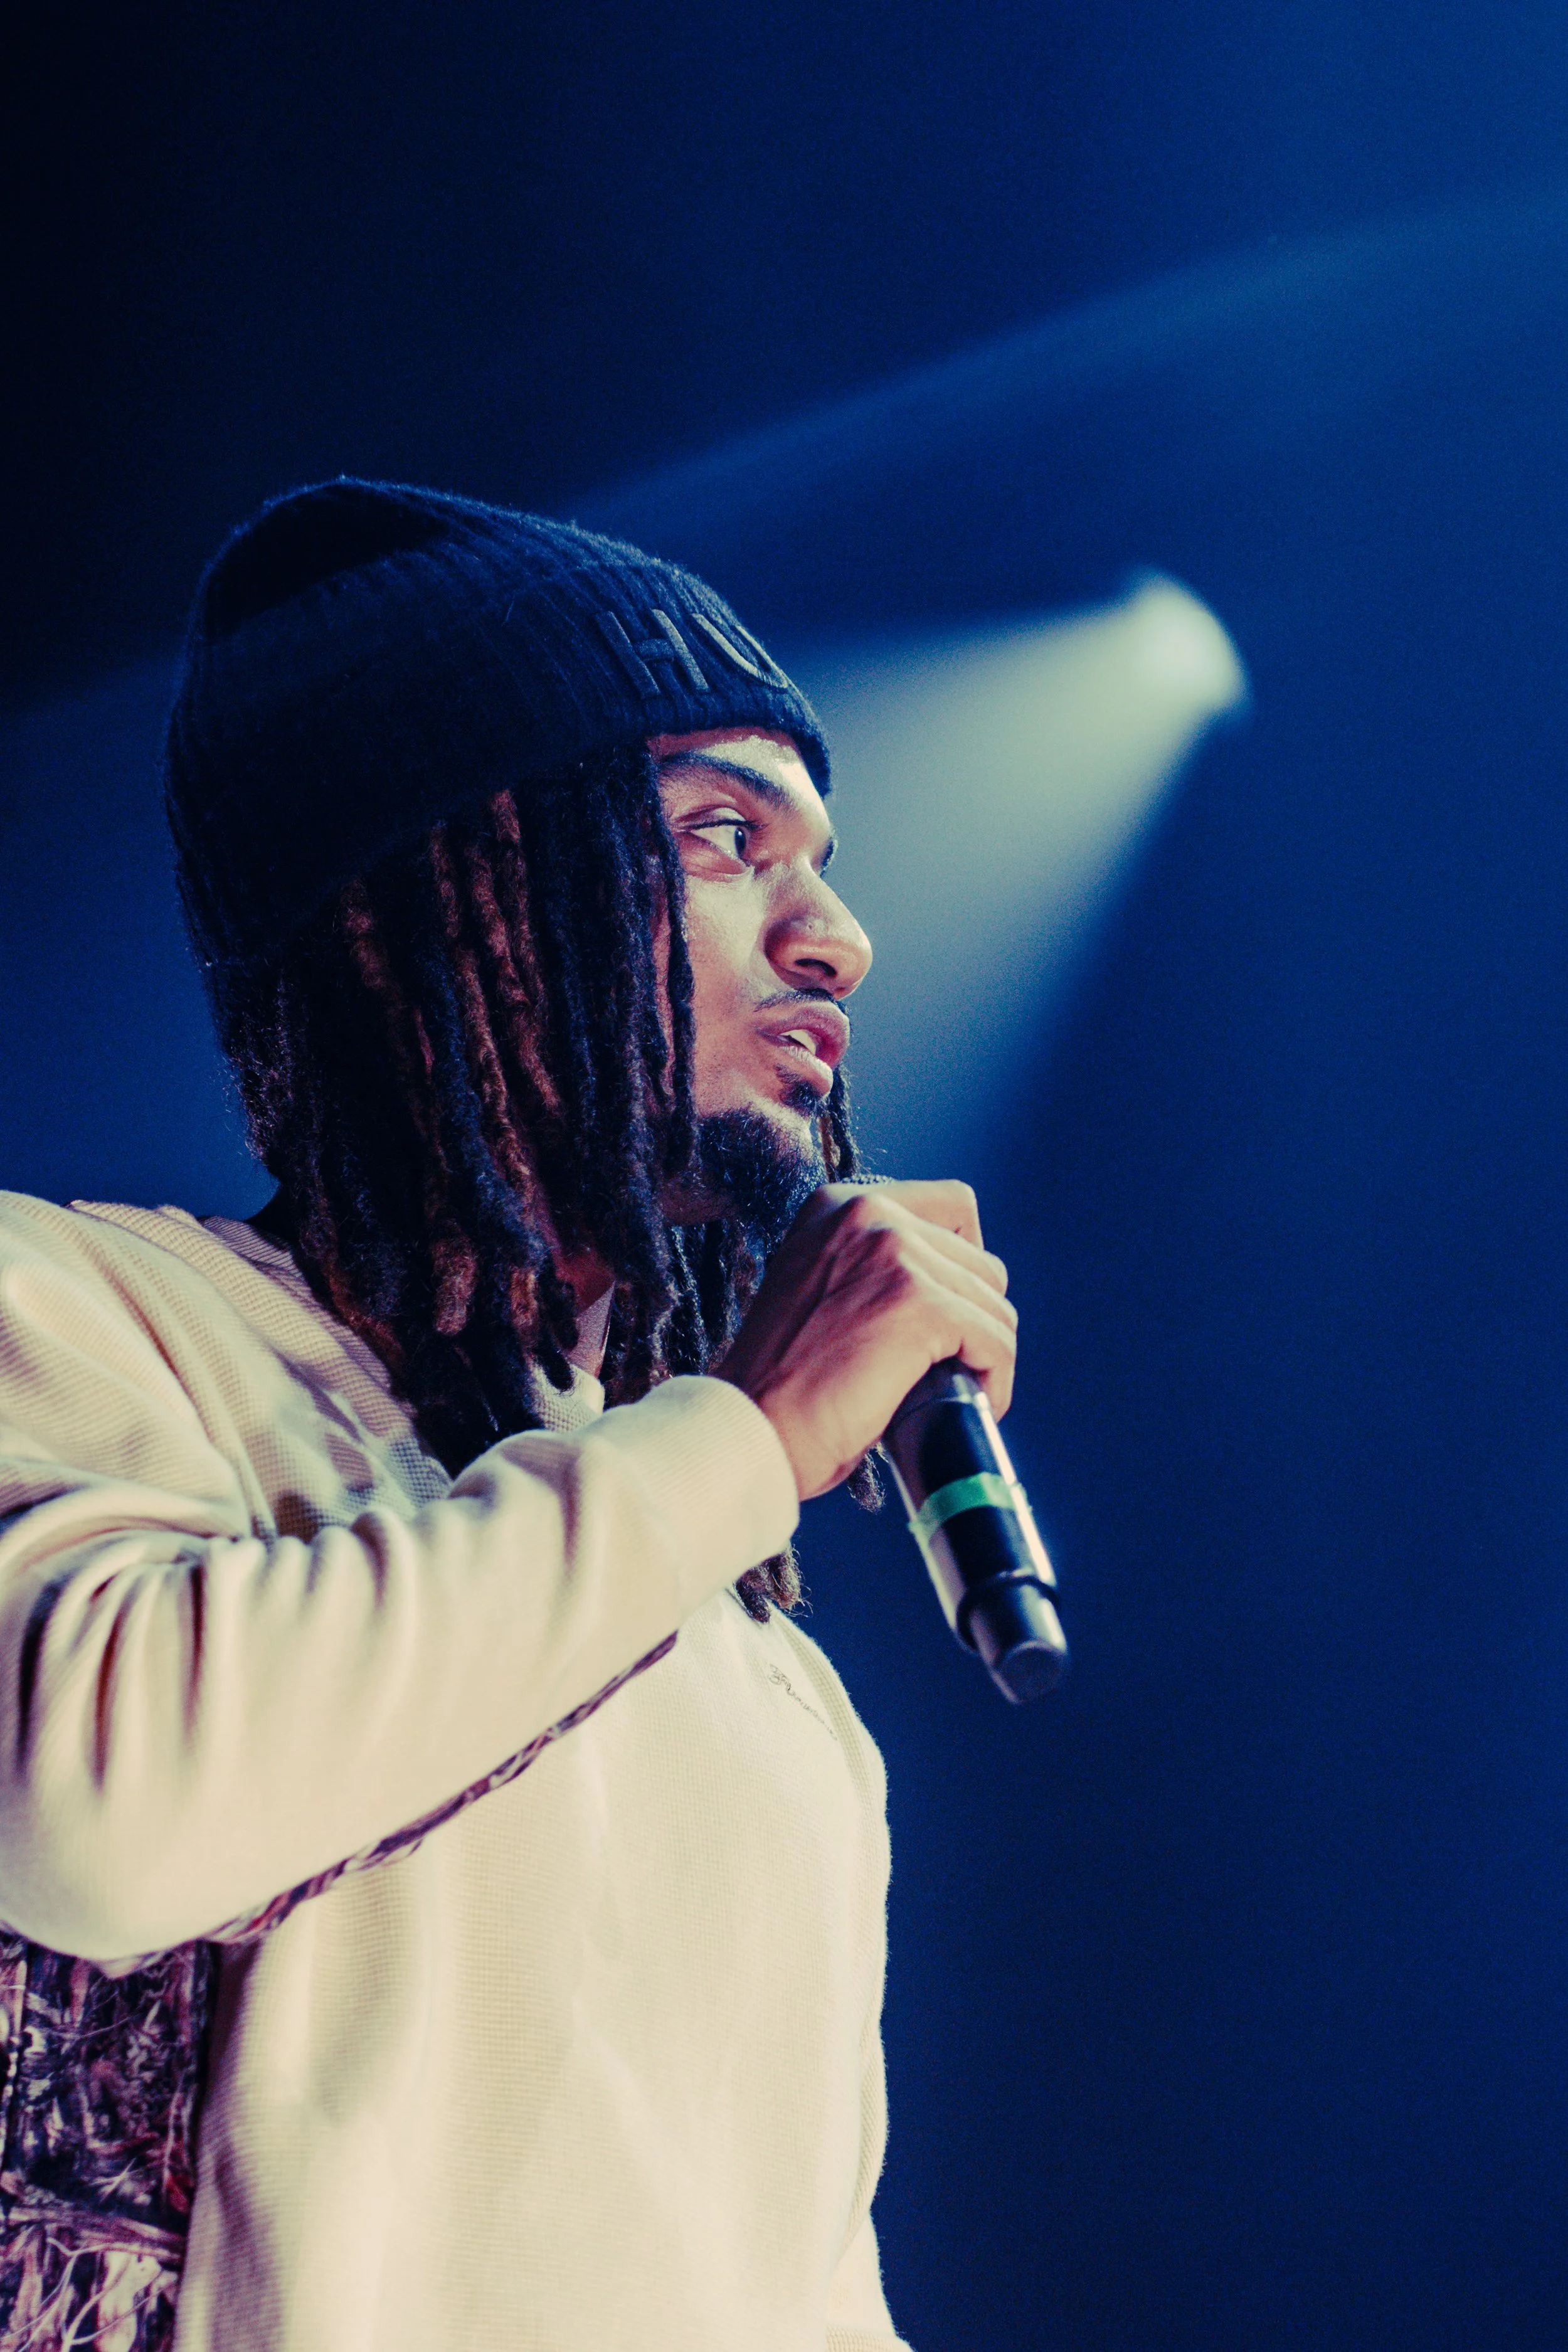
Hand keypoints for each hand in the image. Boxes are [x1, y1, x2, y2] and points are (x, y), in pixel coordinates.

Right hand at [716, 1179, 1016, 1499]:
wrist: (754, 1427)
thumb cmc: (782, 1381)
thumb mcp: (820, 1289)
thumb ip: (870, 1269)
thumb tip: (946, 1292)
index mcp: (839, 1205)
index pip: (953, 1206)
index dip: (964, 1263)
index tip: (949, 1311)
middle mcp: (868, 1216)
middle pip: (981, 1262)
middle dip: (974, 1319)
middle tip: (945, 1366)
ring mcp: (895, 1256)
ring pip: (994, 1306)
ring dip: (984, 1354)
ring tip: (952, 1390)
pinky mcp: (918, 1306)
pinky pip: (995, 1342)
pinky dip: (995, 1382)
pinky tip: (969, 1404)